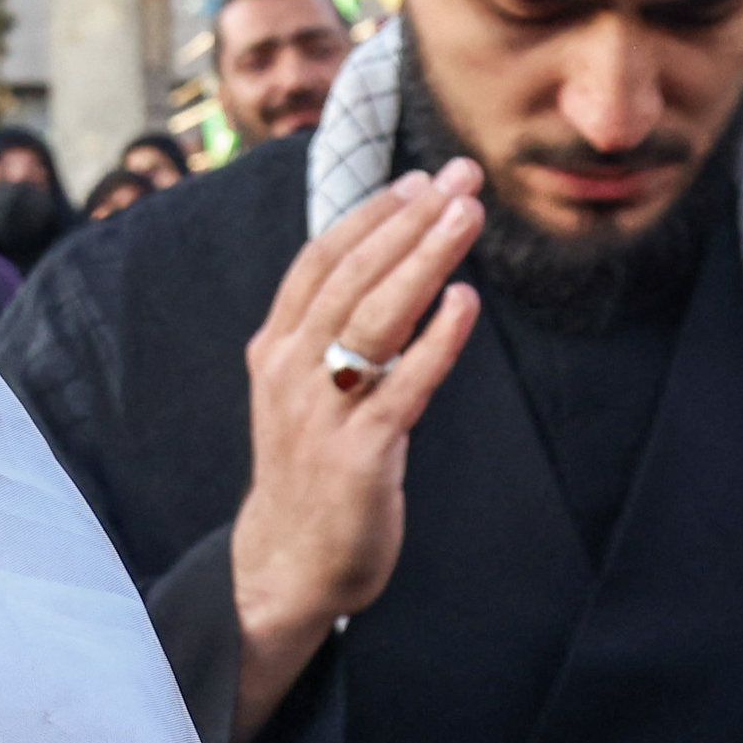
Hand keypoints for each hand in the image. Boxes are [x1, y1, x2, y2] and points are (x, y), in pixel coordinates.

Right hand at [227, 162, 484, 742]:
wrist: (287, 564)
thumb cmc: (309, 470)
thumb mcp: (302, 391)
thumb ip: (330, 334)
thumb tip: (388, 269)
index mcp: (274, 349)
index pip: (321, 261)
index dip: (371, 215)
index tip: (421, 179)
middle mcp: (289, 371)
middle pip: (352, 276)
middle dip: (409, 220)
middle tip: (461, 178)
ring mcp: (320, 412)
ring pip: (375, 317)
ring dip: (424, 260)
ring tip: (467, 216)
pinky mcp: (357, 455)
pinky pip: (403, 386)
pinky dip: (436, 341)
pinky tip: (466, 303)